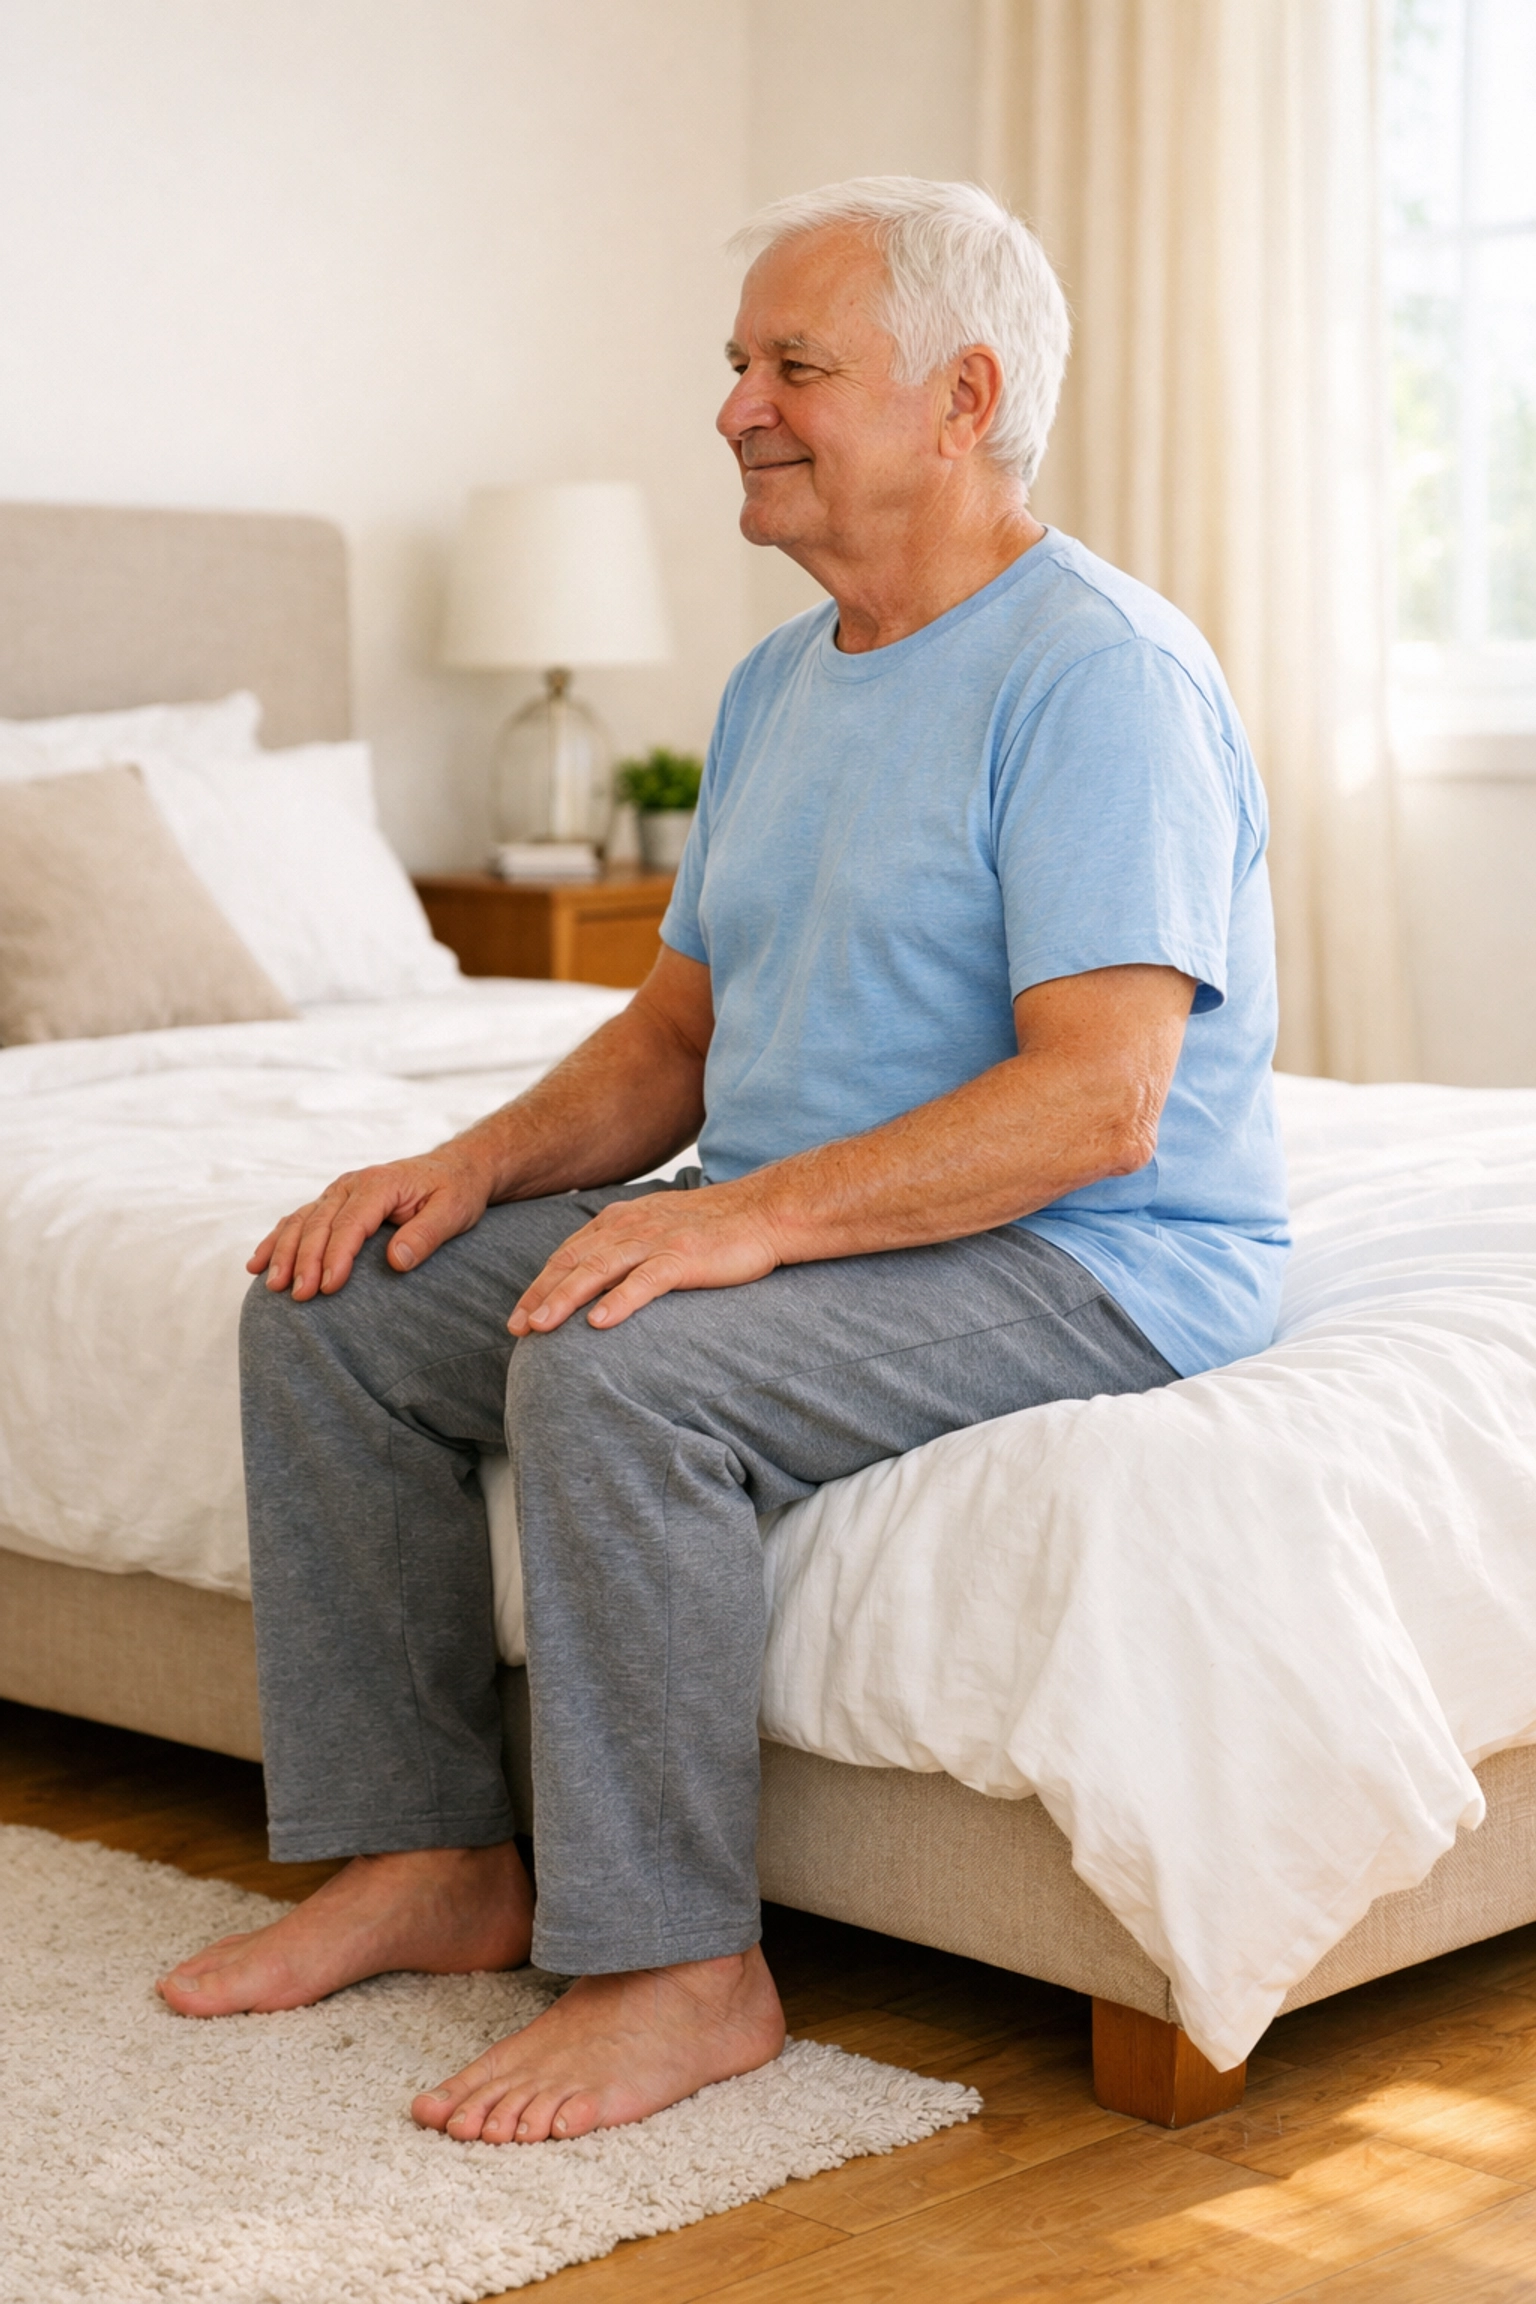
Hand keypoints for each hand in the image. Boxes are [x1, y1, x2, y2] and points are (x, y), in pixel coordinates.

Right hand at [249, 1144, 496, 1299]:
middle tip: (299, 1297)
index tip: (329, 1288)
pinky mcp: (333, 1202)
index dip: (337, 1256)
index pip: (351, 1224)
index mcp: (379, 1184)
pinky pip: (298, 1220)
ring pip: (301, 1222)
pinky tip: (258, 1264)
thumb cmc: (455, 1192)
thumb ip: (426, 1235)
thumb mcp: (453, 1212)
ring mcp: (338, 1192)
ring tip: (273, 1286)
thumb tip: (396, 1261)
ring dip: (283, 1253)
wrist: (455, 1169)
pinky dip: (277, 1241)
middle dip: (305, 1262)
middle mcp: (352, 1184)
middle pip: (319, 1224)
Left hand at [509, 1182, 782, 1334]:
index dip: (541, 1284)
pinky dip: (620, 1301)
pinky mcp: (684, 1257)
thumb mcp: (661, 1229)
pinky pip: (645, 1280)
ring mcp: (656, 1241)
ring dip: (565, 1298)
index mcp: (622, 1221)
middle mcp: (631, 1227)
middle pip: (574, 1262)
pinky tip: (599, 1322)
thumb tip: (602, 1280)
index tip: (520, 1315)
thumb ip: (629, 1247)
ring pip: (599, 1270)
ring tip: (540, 1327)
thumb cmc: (717, 1228)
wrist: (766, 1211)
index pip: (570, 1253)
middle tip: (516, 1328)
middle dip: (541, 1295)